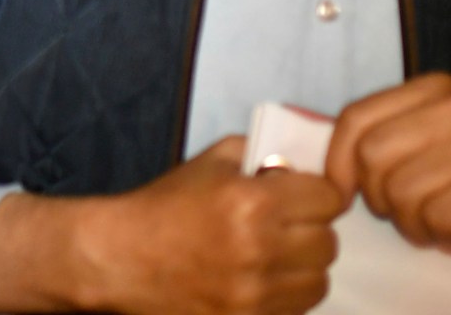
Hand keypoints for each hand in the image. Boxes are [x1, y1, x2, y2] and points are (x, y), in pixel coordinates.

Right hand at [77, 137, 344, 314]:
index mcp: (252, 201)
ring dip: (303, 266)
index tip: (303, 195)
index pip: (329, 198)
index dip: (317, 194)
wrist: (121, 258)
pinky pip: (297, 308)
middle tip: (285, 224)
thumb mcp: (211, 161)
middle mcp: (260, 249)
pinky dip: (286, 293)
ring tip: (273, 255)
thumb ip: (262, 151)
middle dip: (310, 229)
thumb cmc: (164, 207)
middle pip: (329, 243)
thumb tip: (308, 154)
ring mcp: (255, 293)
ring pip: (318, 280)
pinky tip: (260, 278)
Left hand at [325, 73, 450, 252]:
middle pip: (373, 156)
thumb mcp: (412, 153)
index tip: (344, 194)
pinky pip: (438, 218)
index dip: (338, 164)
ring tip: (441, 221)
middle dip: (381, 197)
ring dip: (415, 223)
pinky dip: (444, 235)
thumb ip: (368, 146)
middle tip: (412, 210)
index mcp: (435, 88)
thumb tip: (318, 175)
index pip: (356, 118)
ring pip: (402, 191)